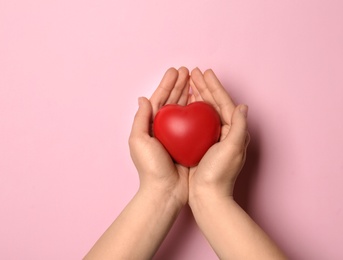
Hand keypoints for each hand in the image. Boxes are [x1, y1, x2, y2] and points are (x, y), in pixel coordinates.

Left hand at [129, 67, 189, 205]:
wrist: (166, 191)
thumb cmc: (150, 168)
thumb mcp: (139, 141)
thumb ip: (141, 119)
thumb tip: (143, 98)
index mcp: (151, 126)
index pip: (159, 99)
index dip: (167, 84)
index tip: (176, 71)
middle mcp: (164, 128)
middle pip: (173, 101)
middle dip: (180, 85)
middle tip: (188, 71)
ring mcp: (178, 135)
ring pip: (184, 110)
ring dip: (189, 94)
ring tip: (196, 81)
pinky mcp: (189, 143)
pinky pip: (195, 123)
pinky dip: (198, 112)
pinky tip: (204, 102)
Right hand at [188, 68, 249, 200]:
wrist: (207, 196)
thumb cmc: (219, 173)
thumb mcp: (232, 148)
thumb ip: (239, 126)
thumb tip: (243, 106)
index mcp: (235, 131)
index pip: (224, 102)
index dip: (215, 86)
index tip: (205, 73)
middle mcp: (226, 132)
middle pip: (214, 104)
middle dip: (205, 87)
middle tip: (194, 72)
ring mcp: (213, 137)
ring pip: (205, 111)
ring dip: (198, 95)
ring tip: (190, 83)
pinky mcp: (202, 144)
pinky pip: (197, 122)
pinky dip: (191, 110)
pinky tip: (184, 104)